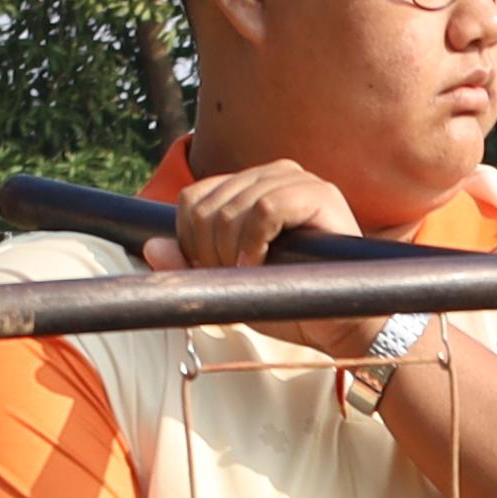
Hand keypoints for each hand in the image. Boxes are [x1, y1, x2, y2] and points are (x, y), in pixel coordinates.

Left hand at [158, 161, 387, 359]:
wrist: (346, 322)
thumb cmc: (296, 303)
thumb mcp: (232, 287)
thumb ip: (193, 268)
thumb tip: (151, 248)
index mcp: (251, 188)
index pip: (193, 198)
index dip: (191, 240)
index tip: (213, 273)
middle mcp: (272, 175)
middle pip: (207, 203)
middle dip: (210, 251)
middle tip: (235, 280)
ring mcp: (297, 180)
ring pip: (233, 206)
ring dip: (232, 250)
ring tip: (251, 275)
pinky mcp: (320, 194)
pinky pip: (267, 207)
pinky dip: (255, 240)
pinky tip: (262, 264)